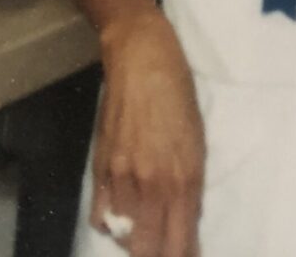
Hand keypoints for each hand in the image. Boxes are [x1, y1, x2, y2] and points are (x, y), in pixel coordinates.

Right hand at [91, 10, 205, 256]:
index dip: (184, 256)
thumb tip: (186, 220)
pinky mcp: (99, 166)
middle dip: (158, 254)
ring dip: (136, 241)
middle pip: (149, 250)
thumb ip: (190, 183)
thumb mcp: (196, 139)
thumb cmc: (178, 92)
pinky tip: (121, 216)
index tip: (186, 255)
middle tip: (164, 248)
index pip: (181, 243)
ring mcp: (122, 176)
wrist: (141, 58)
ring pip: (124, 237)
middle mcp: (152, 183)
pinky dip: (111, 224)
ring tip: (145, 232)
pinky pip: (100, 216)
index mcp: (184, 177)